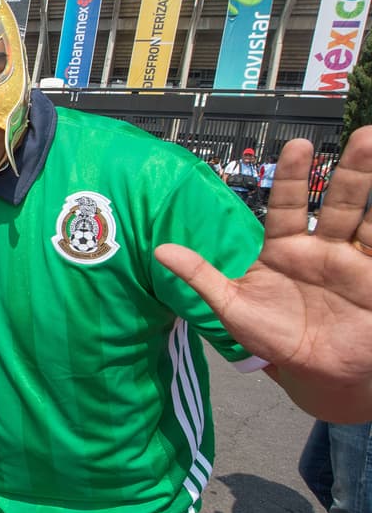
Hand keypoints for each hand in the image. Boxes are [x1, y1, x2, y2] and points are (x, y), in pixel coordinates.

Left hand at [156, 126, 371, 420]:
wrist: (316, 375)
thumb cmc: (273, 341)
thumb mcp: (233, 308)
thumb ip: (201, 276)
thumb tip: (160, 250)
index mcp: (285, 249)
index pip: (288, 204)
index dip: (292, 177)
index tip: (299, 146)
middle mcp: (322, 247)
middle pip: (338, 201)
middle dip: (351, 171)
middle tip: (363, 137)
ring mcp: (354, 261)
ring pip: (368, 216)